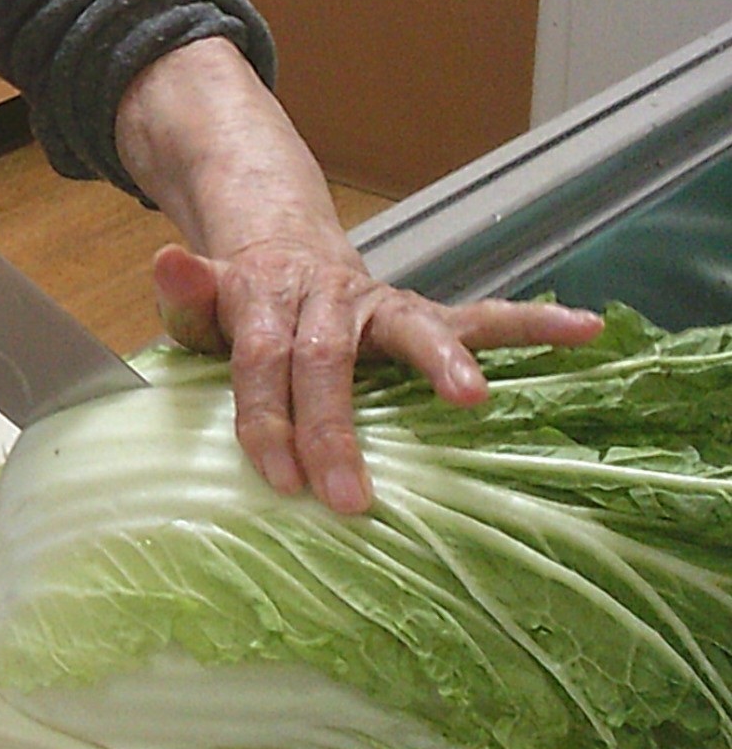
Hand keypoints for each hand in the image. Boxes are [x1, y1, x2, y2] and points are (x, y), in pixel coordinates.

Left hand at [114, 36, 603, 513]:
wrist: (280, 251)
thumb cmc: (237, 309)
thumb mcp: (199, 308)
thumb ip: (186, 299)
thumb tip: (164, 261)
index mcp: (264, 296)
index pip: (260, 361)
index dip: (267, 418)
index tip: (280, 478)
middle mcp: (326, 295)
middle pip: (327, 361)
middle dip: (335, 429)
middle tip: (348, 497)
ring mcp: (378, 303)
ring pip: (412, 328)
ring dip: (443, 360)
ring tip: (473, 396)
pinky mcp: (417, 313)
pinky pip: (481, 316)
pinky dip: (534, 323)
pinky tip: (584, 330)